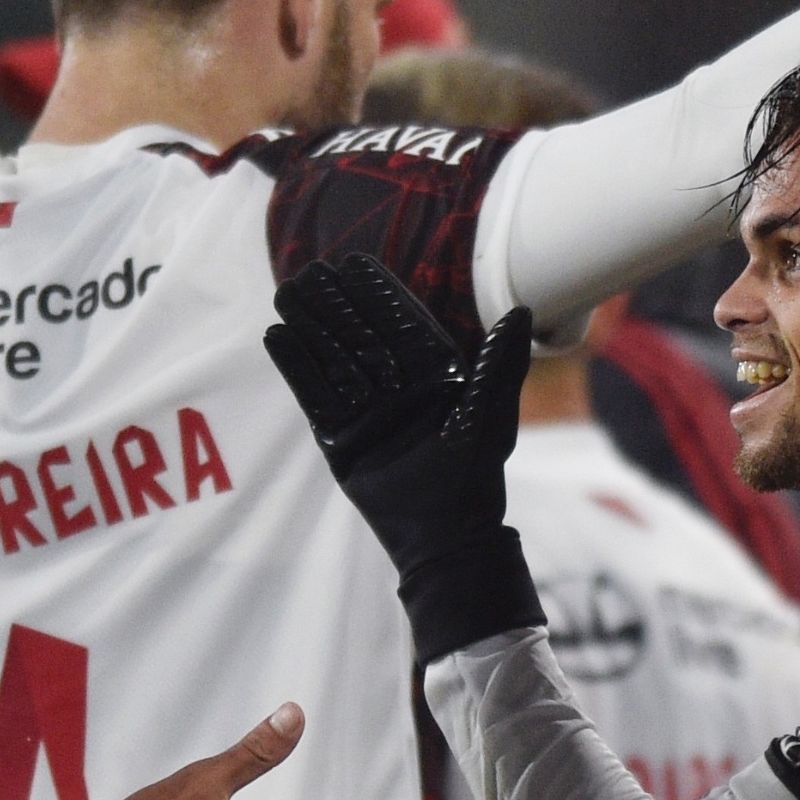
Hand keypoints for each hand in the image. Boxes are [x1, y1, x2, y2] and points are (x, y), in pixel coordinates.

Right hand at [264, 259, 540, 658]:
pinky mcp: (340, 441)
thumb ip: (501, 363)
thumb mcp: (491, 415)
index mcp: (433, 379)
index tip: (357, 262)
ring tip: (287, 292)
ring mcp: (366, 414)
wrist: (445, 536)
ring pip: (333, 360)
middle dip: (336, 304)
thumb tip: (522, 311)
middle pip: (360, 337)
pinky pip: (314, 397)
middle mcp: (397, 391)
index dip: (378, 294)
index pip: (401, 326)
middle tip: (310, 269)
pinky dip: (296, 369)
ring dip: (310, 326)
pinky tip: (278, 337)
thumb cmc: (476, 477)